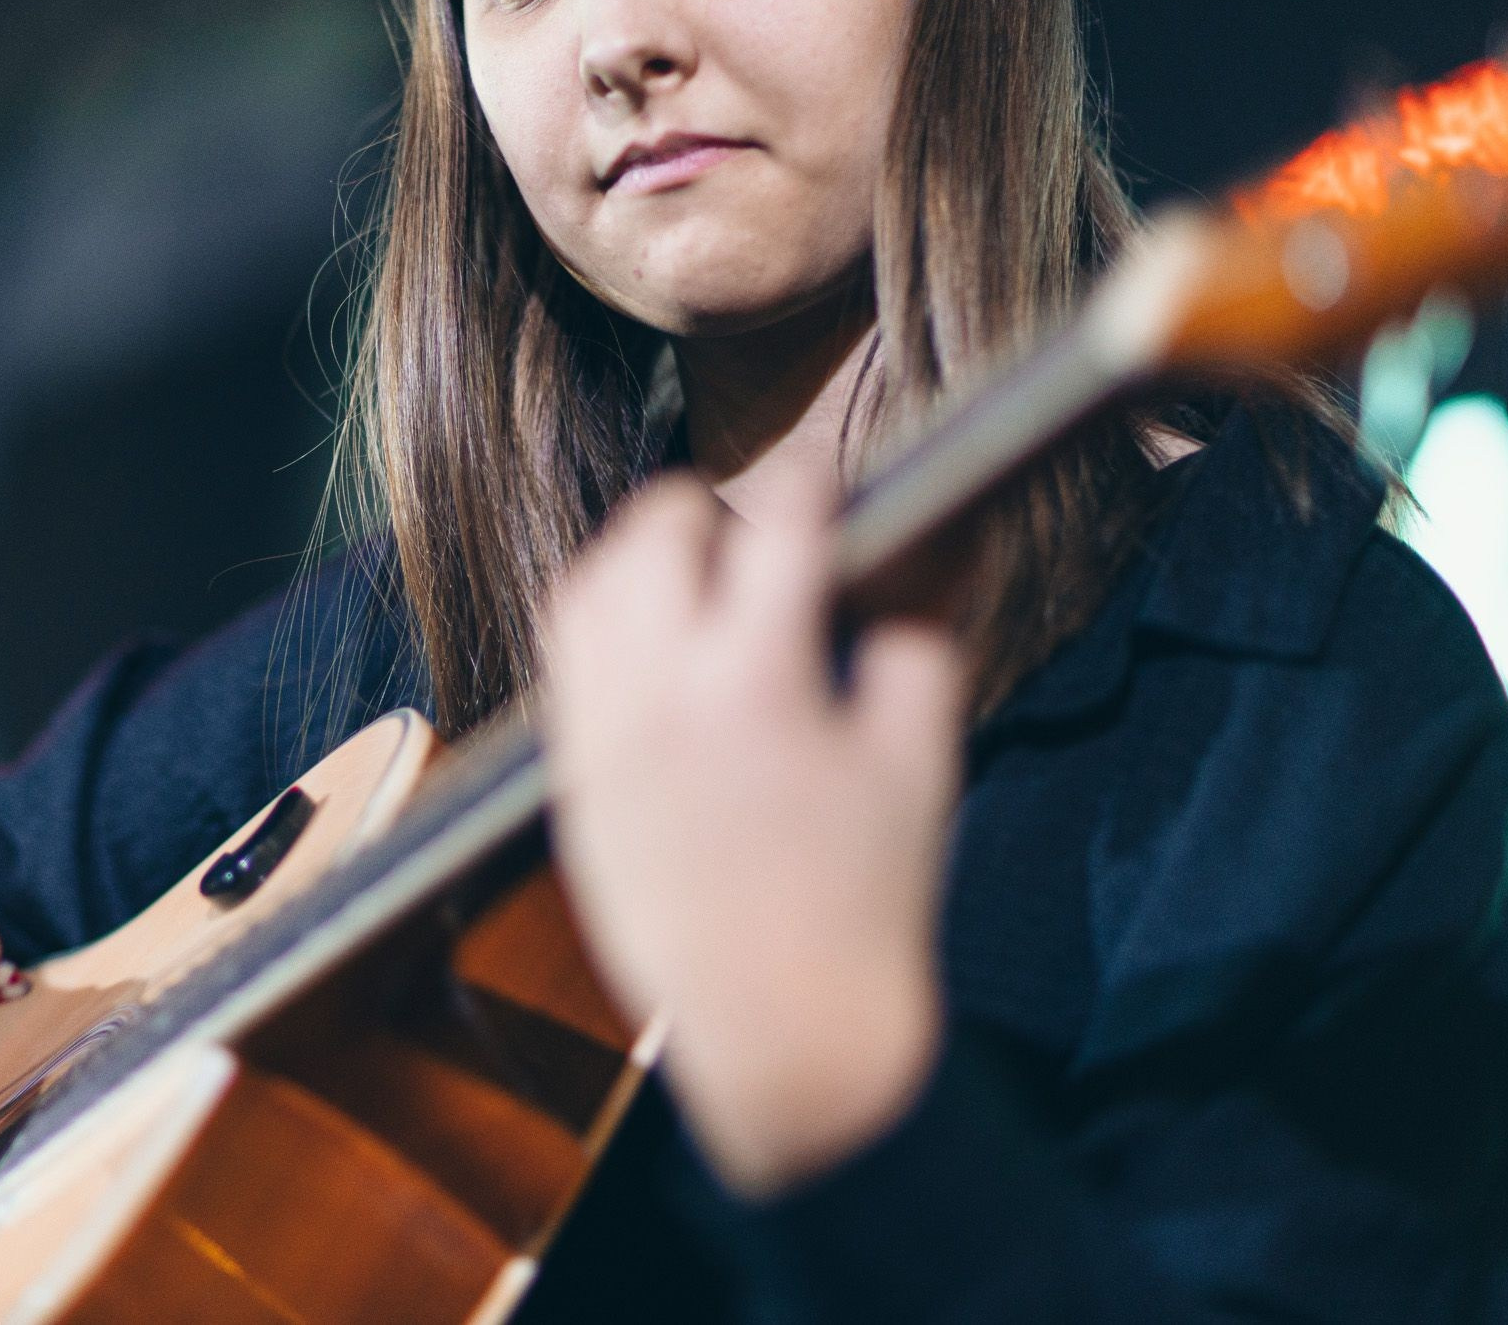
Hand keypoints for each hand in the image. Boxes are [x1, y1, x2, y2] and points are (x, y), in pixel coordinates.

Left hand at [540, 470, 967, 1196]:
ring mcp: (599, 729)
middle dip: (714, 511)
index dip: (814, 482)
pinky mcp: (568, 771)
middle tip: (764, 539)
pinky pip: (564, 653)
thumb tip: (943, 538)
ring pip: (592, 580)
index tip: (832, 474)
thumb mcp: (917, 759)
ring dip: (645, 555)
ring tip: (703, 578)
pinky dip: (605, 619)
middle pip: (659, 529)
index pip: (780, 525)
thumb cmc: (865, 900)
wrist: (781, 1033)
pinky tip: (657, 640)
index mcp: (758, 682)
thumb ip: (922, 633)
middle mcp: (658, 690)